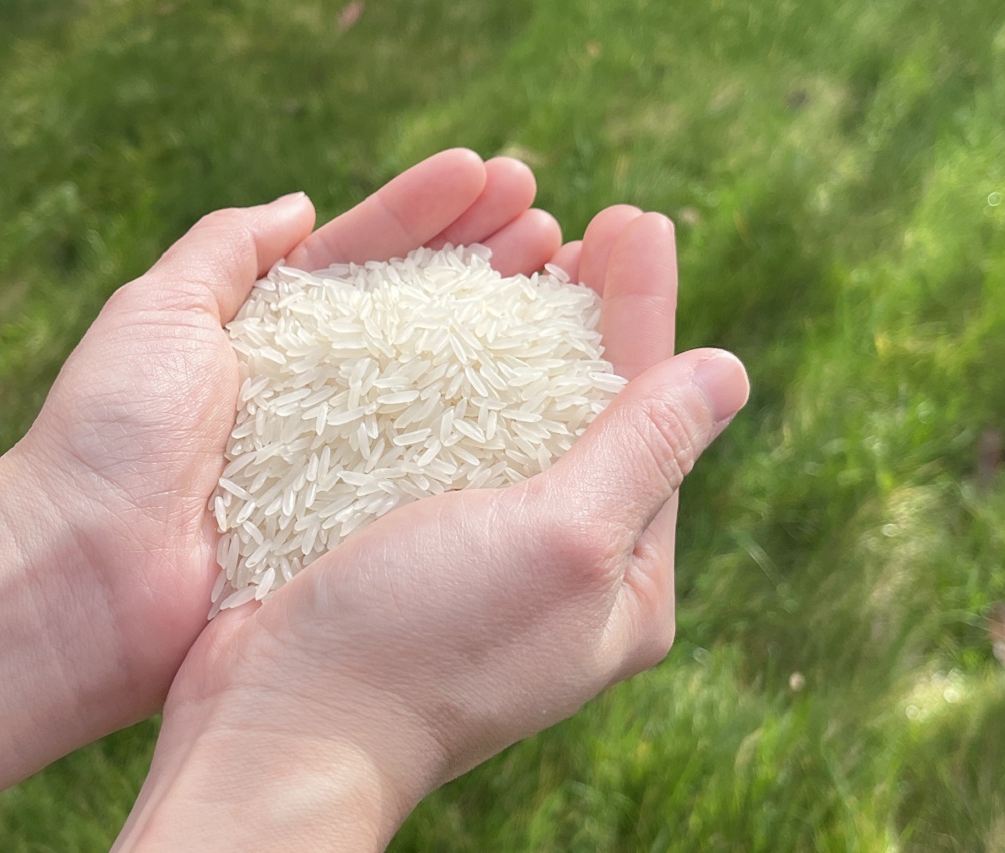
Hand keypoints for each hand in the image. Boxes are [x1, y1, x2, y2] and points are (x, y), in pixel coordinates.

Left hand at [0, 149, 562, 720]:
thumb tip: (298, 204)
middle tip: (553, 223)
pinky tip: (547, 391)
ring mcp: (343, 461)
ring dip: (503, 330)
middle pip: (420, 312)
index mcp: (269, 335)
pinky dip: (491, 428)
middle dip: (485, 260)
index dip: (430, 212)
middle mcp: (316, 393)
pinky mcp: (358, 525)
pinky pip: (436, 470)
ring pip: (441, 383)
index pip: (365, 256)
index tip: (496, 175)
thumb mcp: (156, 313)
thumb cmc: (110, 437)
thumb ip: (224, 250)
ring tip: (565, 279)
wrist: (82, 581)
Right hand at [112, 203, 750, 849]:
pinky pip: (447, 440)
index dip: (647, 312)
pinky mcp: (410, 542)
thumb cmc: (423, 642)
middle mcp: (563, 570)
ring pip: (516, 420)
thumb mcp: (560, 539)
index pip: (654, 420)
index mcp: (625, 584)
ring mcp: (484, 558)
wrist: (276, 724)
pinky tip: (442, 318)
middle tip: (589, 225)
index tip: (640, 220)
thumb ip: (643, 450)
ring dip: (521, 333)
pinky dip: (452, 373)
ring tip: (520, 250)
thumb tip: (728, 371)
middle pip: (591, 415)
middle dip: (591, 315)